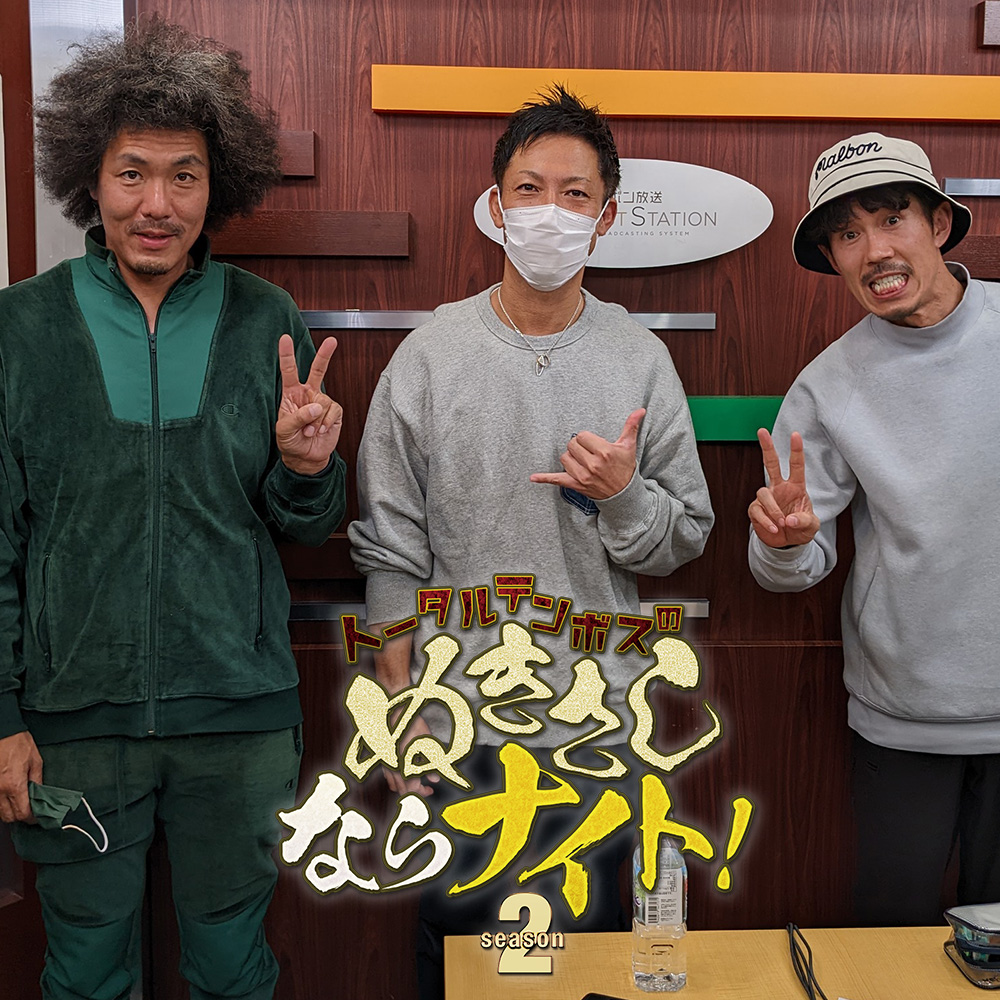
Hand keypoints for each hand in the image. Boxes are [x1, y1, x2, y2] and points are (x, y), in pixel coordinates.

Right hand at [0, 731, 42, 822]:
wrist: (3, 732)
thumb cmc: (18, 743)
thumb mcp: (36, 761)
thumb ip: (37, 781)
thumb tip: (40, 794)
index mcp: (14, 785)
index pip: (22, 812)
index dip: (31, 818)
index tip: (37, 817)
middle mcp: (0, 790)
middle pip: (9, 817)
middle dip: (20, 817)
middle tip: (30, 811)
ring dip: (10, 811)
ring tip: (20, 803)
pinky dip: (1, 804)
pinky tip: (9, 797)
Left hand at [275, 334, 342, 475]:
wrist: (306, 458)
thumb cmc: (291, 442)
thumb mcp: (284, 430)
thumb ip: (297, 417)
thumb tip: (316, 406)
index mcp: (291, 394)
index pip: (289, 372)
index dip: (287, 355)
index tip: (285, 338)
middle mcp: (308, 395)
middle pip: (317, 371)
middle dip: (325, 355)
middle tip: (332, 341)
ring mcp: (322, 403)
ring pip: (322, 402)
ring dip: (315, 421)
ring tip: (309, 432)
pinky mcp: (334, 413)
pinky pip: (332, 412)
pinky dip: (325, 423)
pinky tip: (321, 431)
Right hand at [382, 714, 438, 797]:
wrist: (391, 710)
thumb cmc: (408, 724)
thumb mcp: (426, 743)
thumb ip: (431, 764)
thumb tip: (434, 779)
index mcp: (404, 766)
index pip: (413, 789)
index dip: (423, 792)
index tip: (430, 789)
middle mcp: (393, 768)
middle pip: (402, 790)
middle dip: (415, 792)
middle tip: (426, 788)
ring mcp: (386, 763)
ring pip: (394, 784)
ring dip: (405, 787)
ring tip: (416, 781)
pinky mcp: (382, 757)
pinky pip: (388, 775)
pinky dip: (397, 779)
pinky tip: (403, 772)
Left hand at [530, 408, 645, 499]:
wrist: (623, 494)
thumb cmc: (625, 468)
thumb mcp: (628, 446)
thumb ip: (631, 426)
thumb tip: (640, 410)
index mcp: (604, 452)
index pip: (582, 436)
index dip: (587, 439)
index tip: (594, 445)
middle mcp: (592, 464)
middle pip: (571, 445)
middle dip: (578, 447)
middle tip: (588, 453)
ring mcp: (582, 476)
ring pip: (564, 458)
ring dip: (570, 458)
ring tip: (582, 462)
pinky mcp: (575, 485)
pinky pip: (556, 480)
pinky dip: (544, 478)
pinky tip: (533, 477)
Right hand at [748, 429, 820, 547]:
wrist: (787, 543)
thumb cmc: (801, 529)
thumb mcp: (812, 526)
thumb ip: (805, 521)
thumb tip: (790, 519)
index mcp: (796, 487)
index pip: (796, 465)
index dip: (796, 450)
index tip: (795, 435)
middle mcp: (779, 488)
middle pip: (771, 463)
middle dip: (767, 447)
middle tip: (762, 431)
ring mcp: (767, 498)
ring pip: (763, 493)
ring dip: (773, 510)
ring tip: (782, 524)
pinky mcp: (756, 510)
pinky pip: (757, 511)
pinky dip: (766, 521)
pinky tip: (774, 529)